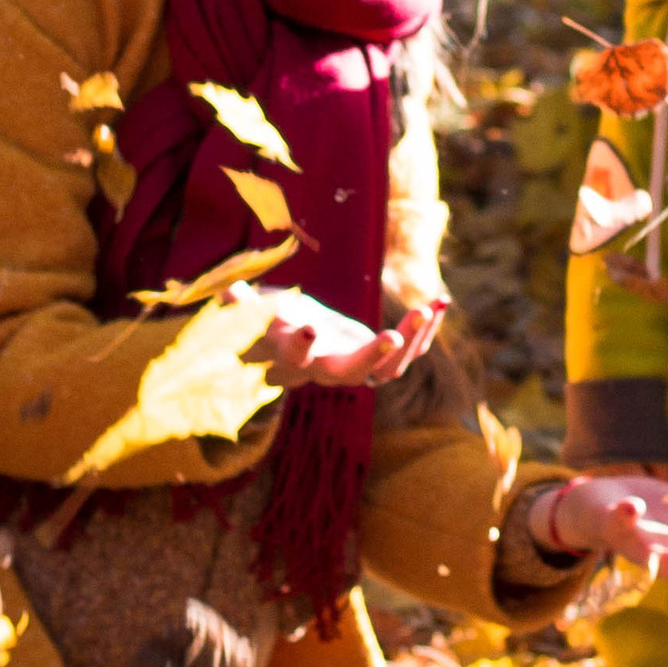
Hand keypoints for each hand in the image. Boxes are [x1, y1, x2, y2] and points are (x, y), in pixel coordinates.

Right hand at [251, 299, 445, 391]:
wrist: (293, 347)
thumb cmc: (271, 323)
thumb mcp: (256, 313)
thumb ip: (244, 307)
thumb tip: (228, 293)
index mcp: (294, 357)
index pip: (296, 357)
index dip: (301, 346)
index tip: (309, 329)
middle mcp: (327, 369)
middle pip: (349, 373)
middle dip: (370, 357)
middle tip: (390, 337)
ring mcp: (356, 369)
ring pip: (387, 369)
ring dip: (410, 339)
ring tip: (425, 307)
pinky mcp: (378, 361)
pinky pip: (407, 354)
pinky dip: (424, 333)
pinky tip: (439, 304)